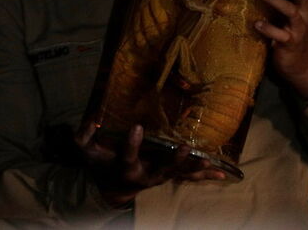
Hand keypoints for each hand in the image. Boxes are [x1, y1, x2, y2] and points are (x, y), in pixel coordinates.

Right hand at [74, 122, 226, 206]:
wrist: (113, 186)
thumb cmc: (101, 164)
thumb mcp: (87, 152)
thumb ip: (84, 137)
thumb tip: (90, 120)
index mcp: (126, 168)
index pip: (128, 155)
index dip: (131, 143)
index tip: (135, 126)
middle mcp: (146, 176)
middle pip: (162, 170)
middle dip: (173, 161)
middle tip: (184, 148)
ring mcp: (160, 177)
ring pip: (180, 174)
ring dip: (195, 168)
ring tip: (211, 162)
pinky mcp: (170, 176)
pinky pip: (189, 177)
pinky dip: (205, 174)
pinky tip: (223, 173)